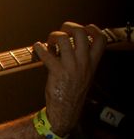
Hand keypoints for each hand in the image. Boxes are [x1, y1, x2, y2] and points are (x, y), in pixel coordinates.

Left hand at [34, 21, 105, 136]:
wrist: (65, 111)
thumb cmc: (72, 91)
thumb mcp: (84, 75)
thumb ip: (81, 59)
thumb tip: (68, 42)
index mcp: (92, 63)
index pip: (100, 40)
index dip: (93, 29)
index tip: (83, 28)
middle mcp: (83, 63)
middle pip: (81, 33)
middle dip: (69, 27)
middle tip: (61, 31)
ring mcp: (70, 67)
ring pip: (64, 40)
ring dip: (54, 36)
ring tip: (49, 42)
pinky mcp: (57, 72)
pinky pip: (47, 54)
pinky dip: (39, 48)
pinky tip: (37, 47)